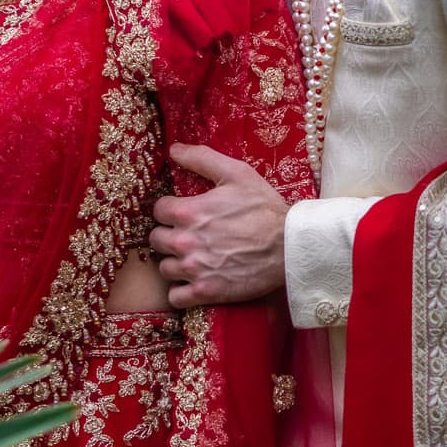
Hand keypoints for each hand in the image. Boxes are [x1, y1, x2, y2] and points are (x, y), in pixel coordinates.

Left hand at [150, 143, 287, 307]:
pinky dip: (181, 291)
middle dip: (169, 236)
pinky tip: (193, 282)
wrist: (290, 246)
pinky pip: (176, 297)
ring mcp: (194, 269)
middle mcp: (184, 241)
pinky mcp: (205, 292)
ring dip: (175, 263)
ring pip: (164, 268)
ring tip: (193, 258)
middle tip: (188, 236)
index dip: (170, 210)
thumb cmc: (265, 208)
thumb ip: (201, 158)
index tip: (183, 213)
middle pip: (156, 240)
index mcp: (187, 212)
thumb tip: (174, 148)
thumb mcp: (236, 173)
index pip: (158, 210)